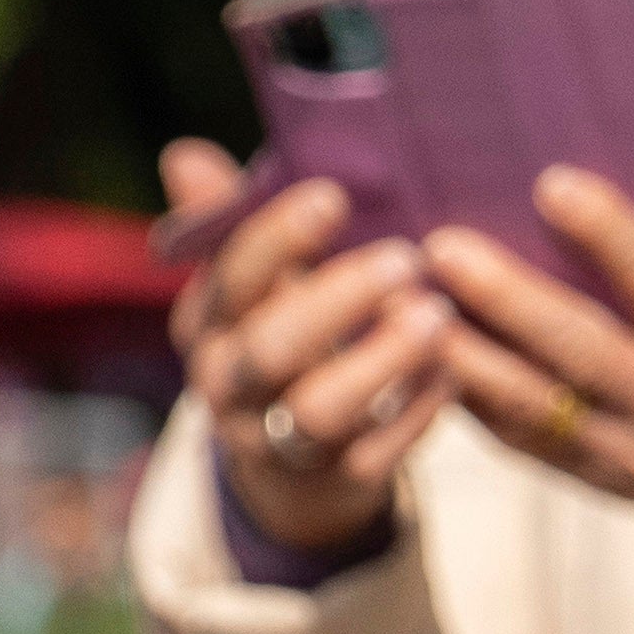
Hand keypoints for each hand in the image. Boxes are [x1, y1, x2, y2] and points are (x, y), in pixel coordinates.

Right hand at [157, 148, 452, 557]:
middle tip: (406, 257)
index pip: (232, 280)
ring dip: (380, 361)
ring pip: (320, 411)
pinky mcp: (336, 480)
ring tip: (436, 316)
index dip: (278, 240)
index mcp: (208, 326)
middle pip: (270, 348)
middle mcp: (231, 387)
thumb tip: (182, 153)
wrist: (290, 463)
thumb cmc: (284, 339)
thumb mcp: (254, 285)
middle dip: (337, 301)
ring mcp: (279, 441)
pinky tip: (450, 371)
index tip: (333, 197)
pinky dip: (415, 413)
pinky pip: (377, 455)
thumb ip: (228, 223)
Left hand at [422, 170, 633, 562]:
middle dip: (506, 298)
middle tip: (441, 247)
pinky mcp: (600, 485)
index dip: (610, 234)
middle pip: (582, 349)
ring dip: (461, 353)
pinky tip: (419, 357)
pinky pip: (521, 441)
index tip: (553, 186)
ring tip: (399, 304)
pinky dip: (469, 397)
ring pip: (534, 404)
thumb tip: (573, 199)